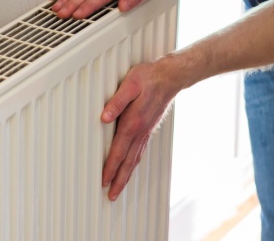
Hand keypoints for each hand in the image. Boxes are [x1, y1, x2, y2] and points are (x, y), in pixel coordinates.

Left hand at [100, 57, 184, 200]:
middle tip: (111, 196)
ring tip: (119, 188)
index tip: (103, 181)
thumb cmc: (147, 78)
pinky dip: (134, 164)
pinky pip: (140, 152)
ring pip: (135, 159)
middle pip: (128, 162)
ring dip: (126, 175)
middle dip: (119, 180)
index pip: (119, 151)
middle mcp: (140, 132)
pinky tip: (131, 168)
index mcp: (133, 123)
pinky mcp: (148, 129)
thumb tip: (104, 117)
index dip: (110, 168)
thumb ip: (116, 102)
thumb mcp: (129, 85)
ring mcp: (146, 132)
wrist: (169, 77)